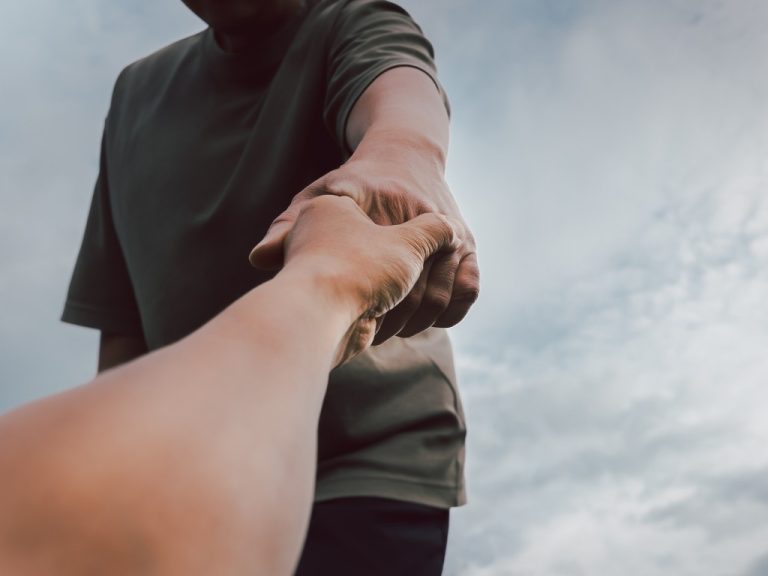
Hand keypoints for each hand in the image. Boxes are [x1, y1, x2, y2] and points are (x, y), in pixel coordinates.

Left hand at [251, 159, 479, 343]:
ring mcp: (454, 234)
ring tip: (390, 328)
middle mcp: (429, 219)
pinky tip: (425, 322)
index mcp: (391, 207)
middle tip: (366, 329)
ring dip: (416, 323)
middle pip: (413, 291)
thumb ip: (291, 224)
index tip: (349, 310)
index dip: (365, 299)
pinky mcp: (467, 247)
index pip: (384, 268)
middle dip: (388, 318)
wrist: (406, 158)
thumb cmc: (357, 182)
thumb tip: (259, 258)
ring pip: (442, 297)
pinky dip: (449, 314)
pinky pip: (468, 291)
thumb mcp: (322, 193)